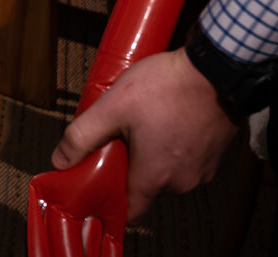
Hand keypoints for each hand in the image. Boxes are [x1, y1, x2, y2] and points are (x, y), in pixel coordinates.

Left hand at [50, 48, 238, 218]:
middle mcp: (182, 181)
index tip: (98, 182)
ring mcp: (203, 169)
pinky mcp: (215, 153)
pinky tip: (166, 119)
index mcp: (155, 177)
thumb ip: (82, 136)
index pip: (130, 210)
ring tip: (145, 121)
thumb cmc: (168, 86)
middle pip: (146, 185)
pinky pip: (187, 158)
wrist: (217, 69)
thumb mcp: (113, 106)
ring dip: (154, 153)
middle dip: (130, 164)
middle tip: (120, 135)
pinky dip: (175, 144)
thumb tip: (60, 159)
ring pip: (168, 170)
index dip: (110, 199)